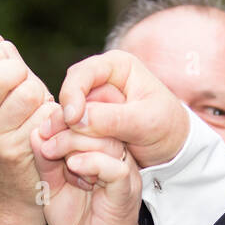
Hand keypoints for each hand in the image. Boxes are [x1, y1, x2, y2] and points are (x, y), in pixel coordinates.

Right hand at [0, 39, 54, 212]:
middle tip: (24, 85)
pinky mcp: (21, 152)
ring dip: (41, 93)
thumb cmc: (9, 132)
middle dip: (18, 71)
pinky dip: (55, 113)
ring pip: (29, 92)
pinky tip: (50, 124)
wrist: (17, 189)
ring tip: (38, 108)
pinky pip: (47, 115)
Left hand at [31, 118, 143, 224]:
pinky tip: (72, 167)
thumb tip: (36, 132)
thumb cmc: (79, 222)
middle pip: (99, 126)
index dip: (65, 117)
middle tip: (45, 138)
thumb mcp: (54, 187)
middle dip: (66, 127)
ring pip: (107, 142)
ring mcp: (124, 173)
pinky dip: (91, 162)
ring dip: (74, 143)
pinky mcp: (125, 190)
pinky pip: (115, 167)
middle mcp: (117, 157)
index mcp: (102, 152)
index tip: (42, 128)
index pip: (90, 121)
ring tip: (53, 153)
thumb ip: (47, 161)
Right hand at [47, 50, 189, 168]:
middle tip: (53, 139)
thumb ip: (113, 119)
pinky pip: (71, 132)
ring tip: (59, 151)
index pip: (83, 73)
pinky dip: (69, 144)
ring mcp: (92, 102)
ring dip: (63, 133)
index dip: (73, 94)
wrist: (172, 148)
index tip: (72, 118)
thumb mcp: (145, 123)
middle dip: (62, 117)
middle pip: (69, 94)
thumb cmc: (167, 128)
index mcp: (116, 66)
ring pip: (66, 115)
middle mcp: (100, 80)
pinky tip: (70, 158)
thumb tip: (77, 119)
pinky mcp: (88, 123)